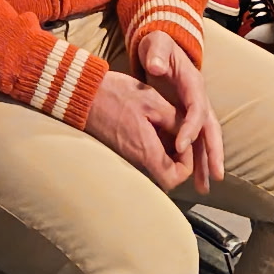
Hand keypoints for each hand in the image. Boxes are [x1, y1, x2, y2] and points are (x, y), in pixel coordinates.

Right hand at [84, 71, 191, 190]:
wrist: (83, 94)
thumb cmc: (117, 95)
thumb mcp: (153, 101)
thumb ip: (175, 120)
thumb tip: (190, 134)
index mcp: (146, 151)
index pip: (173, 179)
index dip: (187, 165)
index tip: (186, 143)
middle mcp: (137, 160)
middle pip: (166, 174)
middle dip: (179, 156)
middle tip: (179, 131)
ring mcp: (128, 156)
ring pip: (156, 163)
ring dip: (167, 148)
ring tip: (167, 123)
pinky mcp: (122, 148)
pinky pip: (145, 154)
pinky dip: (155, 143)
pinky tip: (154, 123)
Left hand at [133, 31, 222, 194]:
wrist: (161, 45)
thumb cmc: (158, 46)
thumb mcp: (156, 44)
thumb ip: (156, 53)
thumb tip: (155, 65)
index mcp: (193, 83)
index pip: (197, 109)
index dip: (191, 128)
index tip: (180, 147)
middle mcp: (199, 98)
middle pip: (211, 128)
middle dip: (214, 152)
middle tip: (216, 176)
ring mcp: (196, 108)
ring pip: (206, 138)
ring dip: (208, 162)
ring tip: (205, 187)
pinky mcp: (188, 115)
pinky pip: (196, 139)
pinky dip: (198, 158)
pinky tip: (196, 177)